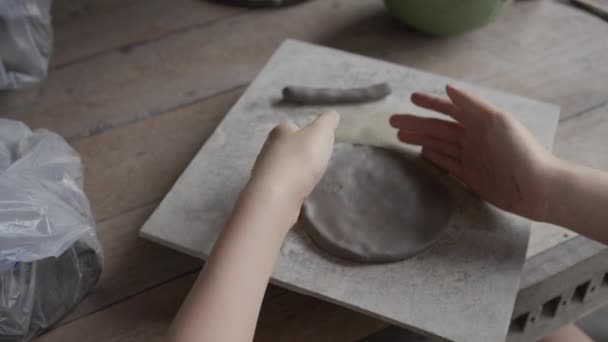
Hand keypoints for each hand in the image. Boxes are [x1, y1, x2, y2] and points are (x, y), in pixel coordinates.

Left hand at [248, 110, 339, 217]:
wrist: (277, 196)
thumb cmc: (300, 159)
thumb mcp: (320, 134)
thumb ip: (327, 122)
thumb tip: (332, 113)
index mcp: (279, 131)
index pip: (291, 126)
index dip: (304, 132)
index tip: (316, 141)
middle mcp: (268, 148)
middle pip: (285, 147)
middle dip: (299, 153)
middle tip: (315, 161)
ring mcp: (264, 171)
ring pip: (282, 167)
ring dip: (294, 171)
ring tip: (309, 178)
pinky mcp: (266, 191)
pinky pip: (281, 185)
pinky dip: (290, 186)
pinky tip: (299, 192)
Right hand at [390, 85, 557, 220]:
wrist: (537, 188)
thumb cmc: (519, 151)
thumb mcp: (497, 121)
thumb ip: (472, 104)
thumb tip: (448, 87)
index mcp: (480, 121)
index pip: (449, 109)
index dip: (430, 103)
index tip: (411, 98)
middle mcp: (473, 137)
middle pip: (438, 128)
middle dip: (416, 123)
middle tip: (392, 122)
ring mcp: (471, 157)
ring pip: (439, 145)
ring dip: (419, 139)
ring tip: (399, 136)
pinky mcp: (471, 177)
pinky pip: (447, 164)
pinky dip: (433, 157)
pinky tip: (421, 152)